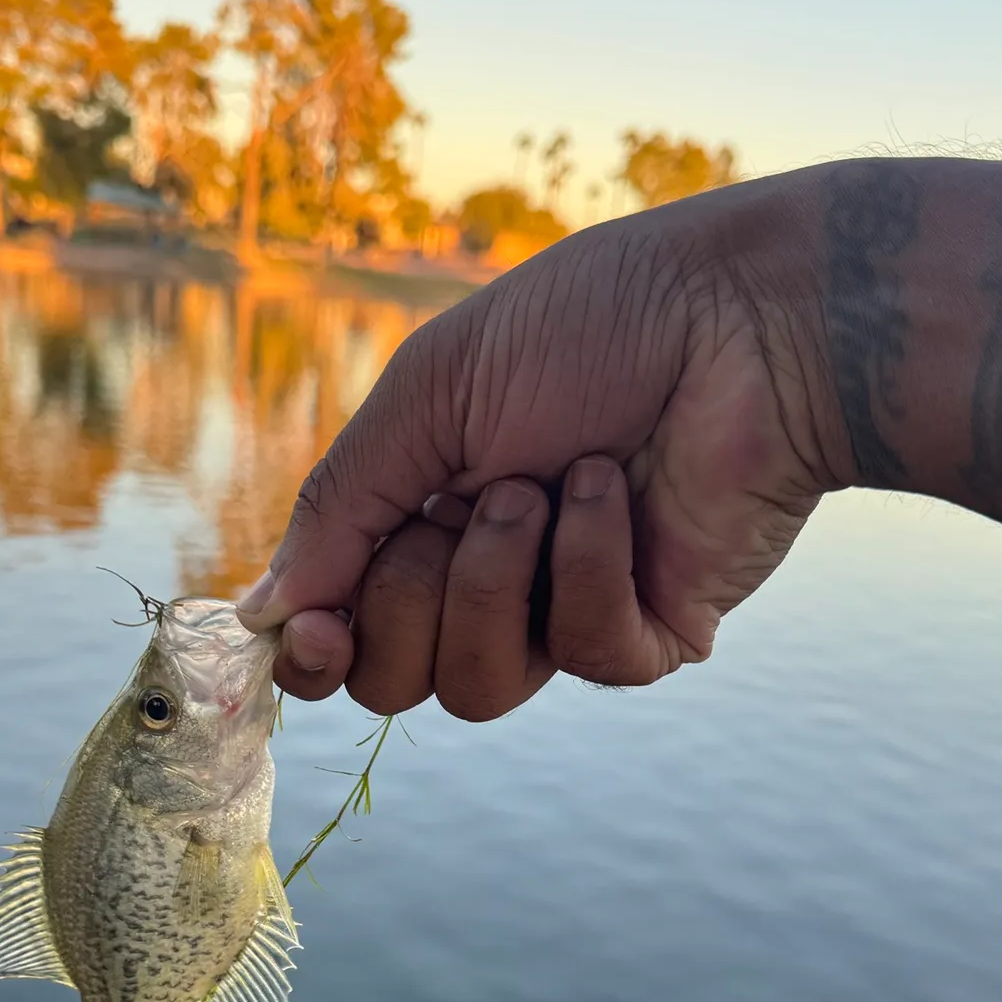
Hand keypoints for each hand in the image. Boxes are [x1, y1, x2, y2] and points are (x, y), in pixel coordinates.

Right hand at [236, 178, 840, 719]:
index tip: (310, 630)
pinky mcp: (652, 633)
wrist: (737, 311)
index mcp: (422, 520)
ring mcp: (568, 613)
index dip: (317, 654)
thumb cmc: (586, 327)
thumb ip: (338, 507)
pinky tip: (612, 491)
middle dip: (408, 595)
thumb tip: (264, 614)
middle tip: (463, 503)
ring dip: (495, 580)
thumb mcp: (430, 396)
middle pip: (396, 679)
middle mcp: (487, 580)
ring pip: (480, 689)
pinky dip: (587, 566)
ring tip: (544, 487)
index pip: (346, 637)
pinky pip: (587, 656)